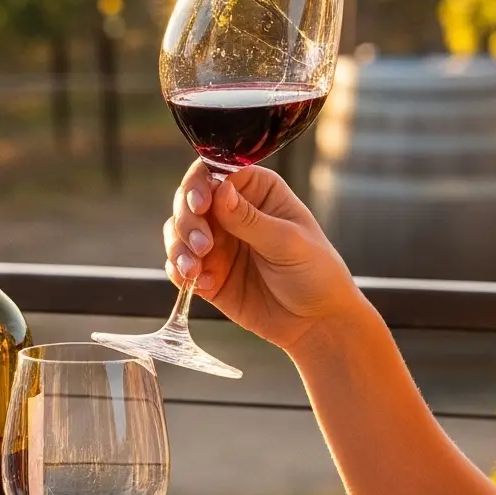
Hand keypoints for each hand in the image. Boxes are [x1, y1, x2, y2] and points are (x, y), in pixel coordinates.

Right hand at [163, 160, 364, 352]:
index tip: (200, 204)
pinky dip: (181, 272)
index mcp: (257, 190)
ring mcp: (218, 242)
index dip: (200, 184)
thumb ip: (250, 219)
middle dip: (188, 221)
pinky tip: (200, 283)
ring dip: (179, 247)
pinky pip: (179, 265)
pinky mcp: (208, 272)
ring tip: (195, 269)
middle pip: (189, 200)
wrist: (317, 323)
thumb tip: (220, 189)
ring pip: (178, 231)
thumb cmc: (316, 274)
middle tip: (203, 246)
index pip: (216, 172)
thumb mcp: (288, 243)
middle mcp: (232, 211)